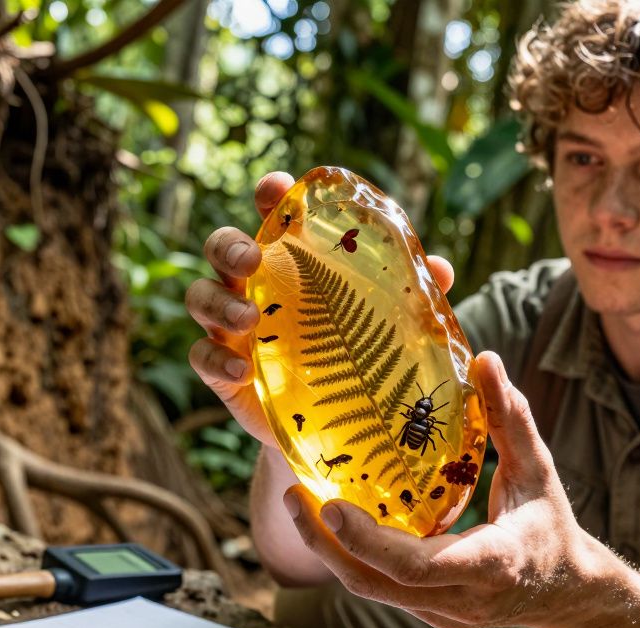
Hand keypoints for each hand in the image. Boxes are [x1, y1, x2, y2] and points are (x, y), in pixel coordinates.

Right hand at [187, 171, 456, 447]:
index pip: (273, 216)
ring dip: (218, 301)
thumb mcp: (385, 324)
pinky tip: (240, 370)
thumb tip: (438, 269)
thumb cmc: (358, 356)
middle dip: (229, 245)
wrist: (337, 427)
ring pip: (201, 297)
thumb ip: (407, 293)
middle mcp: (254, 286)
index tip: (275, 187)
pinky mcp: (223, 372)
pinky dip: (215, 359)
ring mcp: (233, 328)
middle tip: (252, 258)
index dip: (270, 195)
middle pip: (221, 248)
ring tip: (249, 318)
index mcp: (292, 262)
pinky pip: (202, 357)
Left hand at [282, 351, 593, 627]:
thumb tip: (486, 360)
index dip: (367, 540)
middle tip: (293, 496)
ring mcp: (442, 614)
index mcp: (491, 564)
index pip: (416, 565)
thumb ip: (510, 418)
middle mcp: (461, 600)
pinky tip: (332, 521)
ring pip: (370, 592)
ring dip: (328, 552)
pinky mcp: (429, 615)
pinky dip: (351, 558)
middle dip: (325, 544)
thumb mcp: (537, 470)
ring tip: (299, 504)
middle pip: (375, 584)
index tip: (330, 505)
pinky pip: (380, 590)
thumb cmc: (551, 526)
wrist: (567, 593)